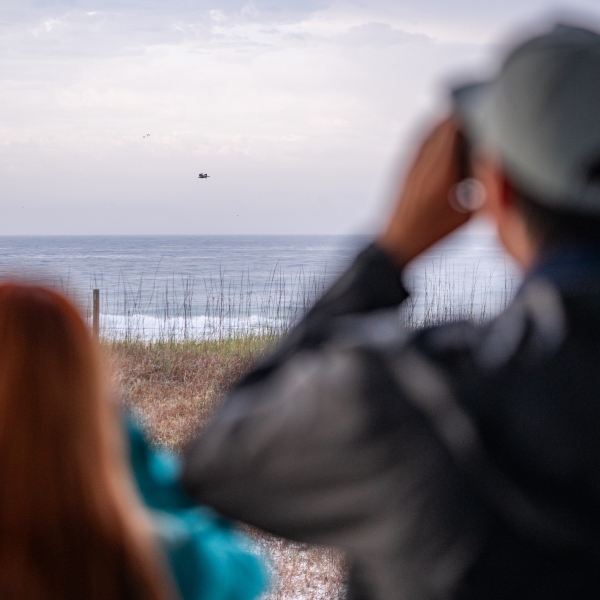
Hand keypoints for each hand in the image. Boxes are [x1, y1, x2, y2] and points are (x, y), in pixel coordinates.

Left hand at [377, 117, 471, 265]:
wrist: (400, 240)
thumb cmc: (432, 230)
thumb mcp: (468, 212)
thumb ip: (480, 186)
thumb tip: (493, 165)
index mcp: (443, 168)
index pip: (456, 127)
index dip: (472, 115)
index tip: (485, 111)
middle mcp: (425, 160)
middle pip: (443, 124)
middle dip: (460, 116)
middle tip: (476, 112)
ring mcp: (412, 161)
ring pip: (429, 128)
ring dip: (445, 121)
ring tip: (460, 118)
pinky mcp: (404, 166)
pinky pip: (419, 139)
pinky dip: (432, 131)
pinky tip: (440, 133)